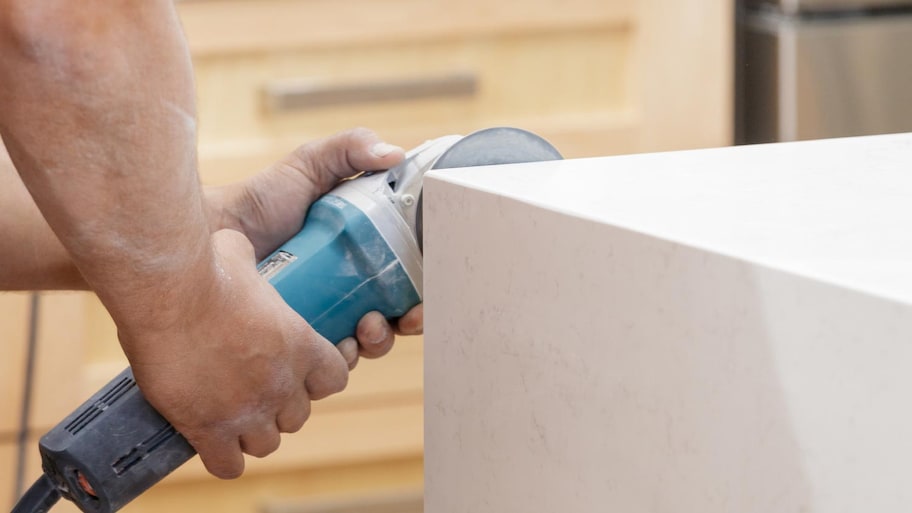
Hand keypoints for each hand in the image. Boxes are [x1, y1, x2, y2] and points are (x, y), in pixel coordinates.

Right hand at [122, 229, 348, 477]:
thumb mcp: (242, 255)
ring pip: (267, 444)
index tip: (297, 371)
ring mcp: (248, 410)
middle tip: (255, 391)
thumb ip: (251, 261)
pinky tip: (209, 442)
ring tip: (231, 417)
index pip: (336, 378)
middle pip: (298, 416)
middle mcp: (283, 383)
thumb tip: (236, 248)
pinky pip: (228, 466)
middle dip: (280, 407)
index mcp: (302, 345)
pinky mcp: (208, 428)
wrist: (169, 291)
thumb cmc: (206, 267)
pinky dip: (222, 459)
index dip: (317, 378)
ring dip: (253, 434)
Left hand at [205, 127, 423, 367]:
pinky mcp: (295, 344)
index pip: (401, 278)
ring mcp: (320, 320)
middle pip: (392, 317)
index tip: (423, 294)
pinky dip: (343, 360)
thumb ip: (351, 148)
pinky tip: (339, 346)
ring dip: (378, 342)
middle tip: (398, 317)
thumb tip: (397, 155)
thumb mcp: (309, 166)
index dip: (419, 290)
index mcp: (359, 255)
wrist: (211, 236)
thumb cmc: (258, 201)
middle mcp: (345, 290)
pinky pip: (328, 364)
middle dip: (404, 325)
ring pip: (365, 344)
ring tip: (367, 327)